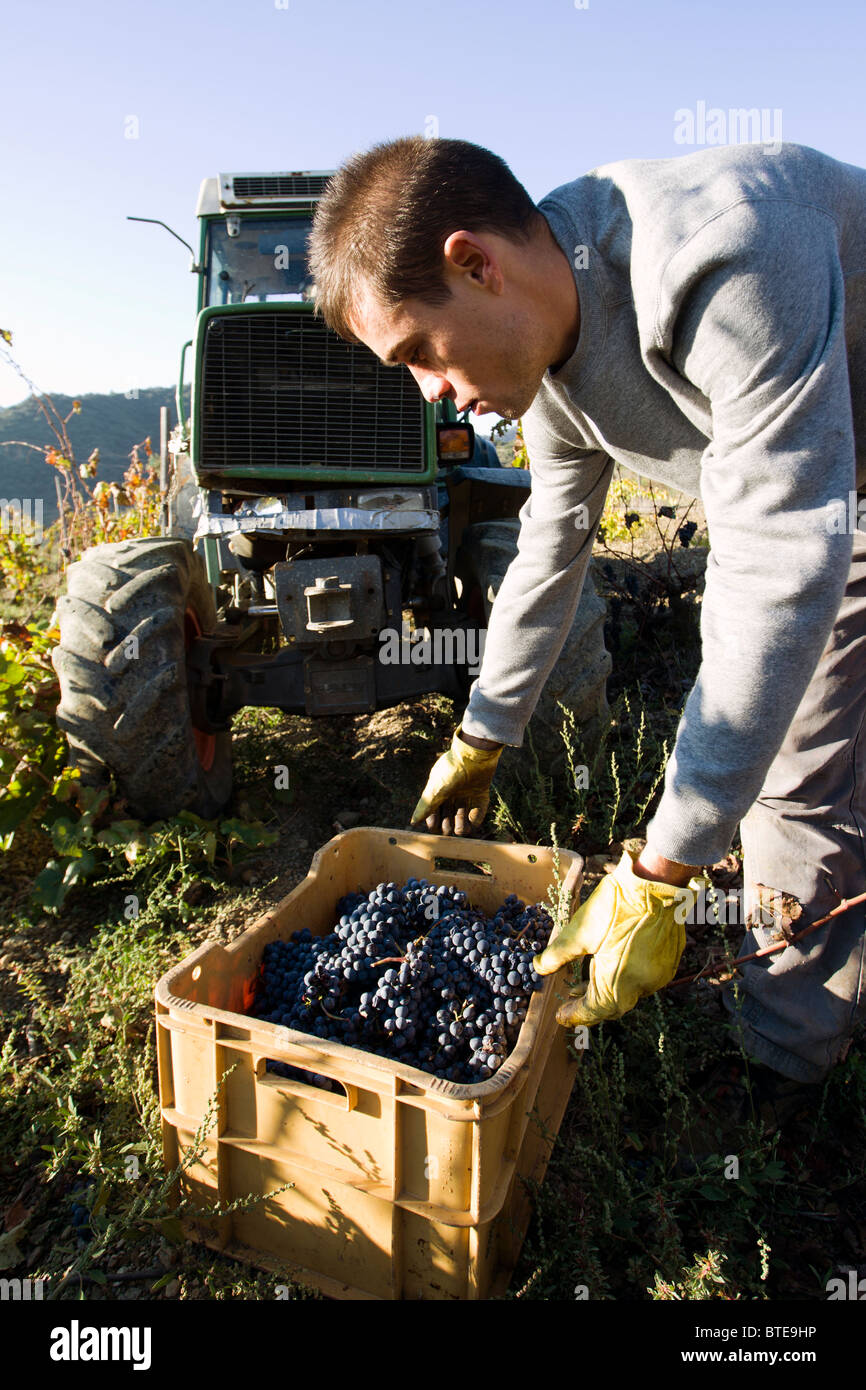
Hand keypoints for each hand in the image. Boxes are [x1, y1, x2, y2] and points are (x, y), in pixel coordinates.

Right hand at [410, 729, 502, 835]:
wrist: (475, 755)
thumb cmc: (452, 770)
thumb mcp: (436, 789)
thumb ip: (426, 806)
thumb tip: (413, 822)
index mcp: (439, 790)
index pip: (434, 811)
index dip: (433, 821)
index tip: (434, 826)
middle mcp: (453, 793)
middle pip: (448, 816)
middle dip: (446, 825)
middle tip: (447, 828)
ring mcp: (467, 794)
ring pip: (462, 816)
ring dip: (460, 826)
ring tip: (460, 829)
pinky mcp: (481, 794)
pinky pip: (477, 812)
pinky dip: (474, 820)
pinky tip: (471, 823)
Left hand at [533, 843, 705, 1026]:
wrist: (655, 883)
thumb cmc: (616, 907)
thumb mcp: (579, 932)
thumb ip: (557, 955)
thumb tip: (538, 969)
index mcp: (620, 984)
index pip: (594, 1010)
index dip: (575, 1014)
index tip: (561, 1016)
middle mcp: (643, 986)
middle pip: (613, 1005)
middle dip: (591, 1003)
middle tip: (571, 998)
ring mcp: (660, 974)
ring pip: (630, 991)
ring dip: (608, 989)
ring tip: (588, 978)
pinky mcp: (668, 961)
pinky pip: (644, 978)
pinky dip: (625, 976)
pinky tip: (613, 962)